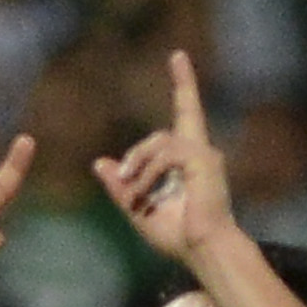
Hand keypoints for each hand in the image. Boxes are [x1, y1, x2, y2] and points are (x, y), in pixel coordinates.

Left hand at [94, 52, 238, 261]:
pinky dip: (150, 173)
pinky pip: (166, 154)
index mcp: (190, 160)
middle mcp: (203, 151)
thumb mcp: (138, 208)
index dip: (184, 84)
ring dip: (140, 167)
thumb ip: (121, 186)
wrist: (203, 250)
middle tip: (128, 187)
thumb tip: (101, 163)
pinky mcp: (204, 160)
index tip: (178, 56)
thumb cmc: (178, 235)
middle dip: (138, 158)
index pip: (187, 113)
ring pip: (159, 142)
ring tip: (135, 194)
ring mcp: (205, 155)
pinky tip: (146, 192)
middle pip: (159, 136)